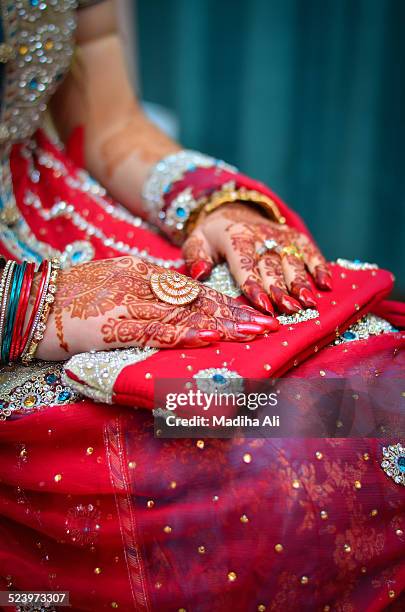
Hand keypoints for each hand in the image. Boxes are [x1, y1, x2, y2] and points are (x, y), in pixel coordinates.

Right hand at [36, 256, 278, 359]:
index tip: (254, 315)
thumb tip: (177, 306)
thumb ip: (144, 294)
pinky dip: (185, 335)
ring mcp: (127, 300)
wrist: (28, 302)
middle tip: (271, 325)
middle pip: (198, 300)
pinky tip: (210, 339)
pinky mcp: (112, 322)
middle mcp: (140, 282)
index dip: (226, 304)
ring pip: (185, 313)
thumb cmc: (69, 299)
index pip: (194, 291)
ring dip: (223, 325)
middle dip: (236, 314)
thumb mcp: (111, 284)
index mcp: (141, 273)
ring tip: (255, 334)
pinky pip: (154, 329)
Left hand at [183, 203, 331, 314]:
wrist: (233, 211)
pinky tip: (325, 284)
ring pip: (292, 262)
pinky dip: (319, 266)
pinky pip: (309, 251)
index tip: (262, 305)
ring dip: (301, 283)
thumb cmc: (213, 237)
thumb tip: (201, 273)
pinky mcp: (294, 238)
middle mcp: (260, 236)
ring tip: (308, 302)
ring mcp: (280, 236)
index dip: (254, 285)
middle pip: (271, 267)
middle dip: (280, 289)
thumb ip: (195, 257)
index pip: (245, 264)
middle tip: (288, 310)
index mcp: (235, 237)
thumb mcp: (196, 241)